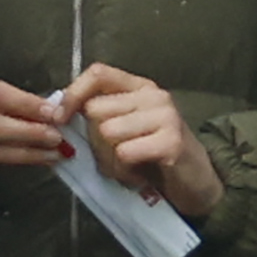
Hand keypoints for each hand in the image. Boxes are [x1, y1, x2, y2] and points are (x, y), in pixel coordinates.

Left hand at [57, 62, 223, 217]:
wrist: (197, 183)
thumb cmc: (154, 157)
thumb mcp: (127, 129)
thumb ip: (101, 116)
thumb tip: (60, 114)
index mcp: (139, 87)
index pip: (98, 73)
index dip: (73, 94)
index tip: (59, 118)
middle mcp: (153, 95)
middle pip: (96, 110)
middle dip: (95, 141)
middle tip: (115, 156)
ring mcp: (165, 115)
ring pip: (107, 133)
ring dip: (110, 160)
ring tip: (129, 166)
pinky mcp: (171, 141)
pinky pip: (125, 153)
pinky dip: (125, 171)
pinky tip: (140, 175)